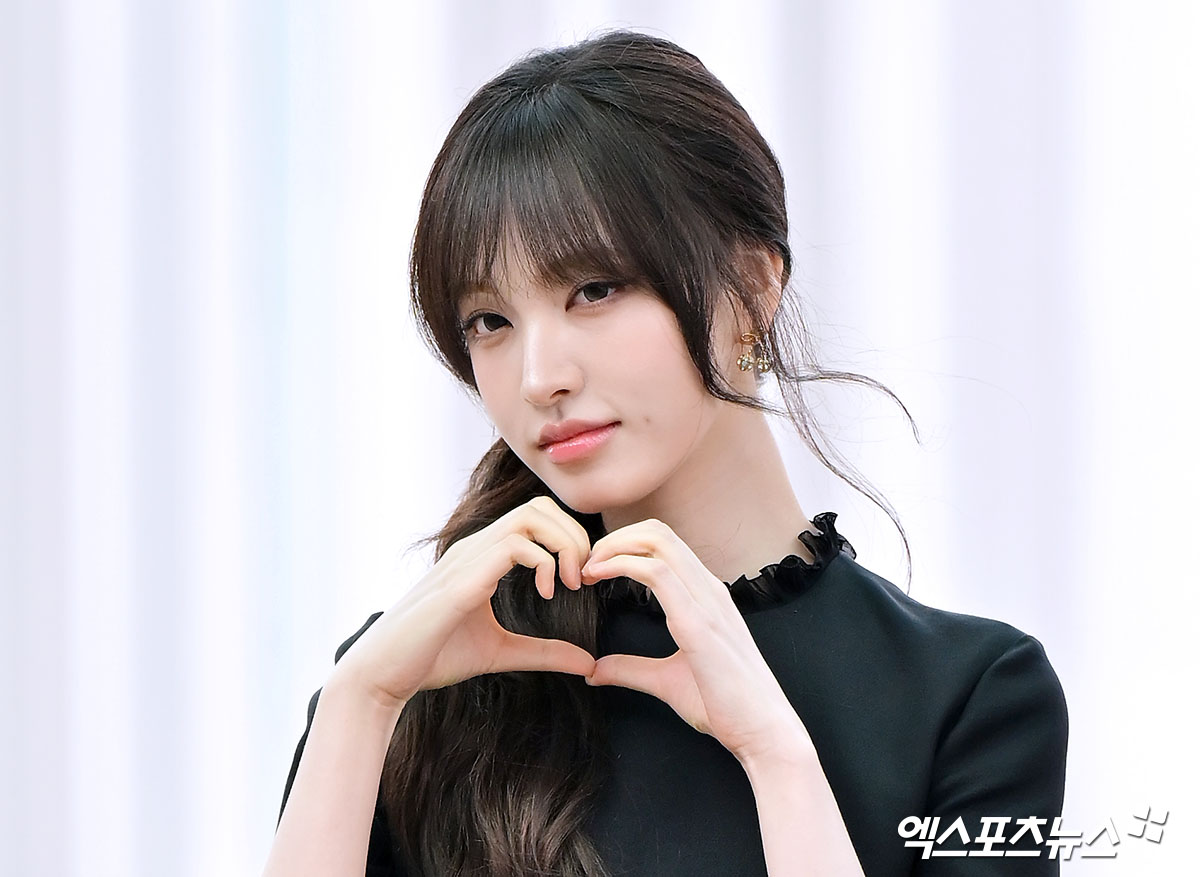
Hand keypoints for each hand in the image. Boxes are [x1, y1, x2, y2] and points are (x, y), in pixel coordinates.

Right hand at [331, 496, 596, 710]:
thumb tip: (588, 663)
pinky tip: (547, 594)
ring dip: (563, 544)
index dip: (570, 539)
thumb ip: (544, 653)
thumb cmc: (433, 658)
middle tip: (584, 578)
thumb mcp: (502, 653)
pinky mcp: (462, 581)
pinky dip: (544, 564)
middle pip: (539, 506)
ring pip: (530, 517)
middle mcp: (475, 548)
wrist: (384, 673)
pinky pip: (514, 546)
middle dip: (575, 535)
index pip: (536, 517)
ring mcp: (467, 559)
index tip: (582, 580)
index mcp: (483, 557)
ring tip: (571, 583)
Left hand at [581, 519, 809, 763]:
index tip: (596, 570)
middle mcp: (709, 589)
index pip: (665, 544)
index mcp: (706, 596)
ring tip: (588, 569)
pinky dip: (620, 565)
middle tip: (586, 565)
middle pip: (659, 532)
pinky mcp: (698, 623)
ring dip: (614, 547)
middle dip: (615, 539)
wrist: (763, 733)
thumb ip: (631, 669)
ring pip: (658, 542)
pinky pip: (656, 573)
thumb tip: (595, 670)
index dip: (625, 545)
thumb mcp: (666, 680)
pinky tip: (599, 577)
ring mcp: (706, 602)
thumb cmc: (725, 706)